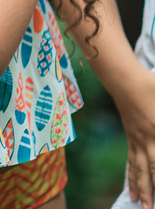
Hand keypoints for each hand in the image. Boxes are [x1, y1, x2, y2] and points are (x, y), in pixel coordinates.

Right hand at [115, 67, 154, 208]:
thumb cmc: (150, 84)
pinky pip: (131, 162)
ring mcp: (136, 140)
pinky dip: (132, 178)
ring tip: (142, 206)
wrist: (124, 78)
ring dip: (141, 190)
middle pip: (150, 171)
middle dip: (152, 191)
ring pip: (138, 170)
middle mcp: (147, 139)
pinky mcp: (130, 138)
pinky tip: (132, 191)